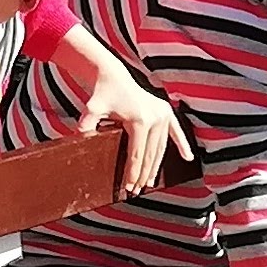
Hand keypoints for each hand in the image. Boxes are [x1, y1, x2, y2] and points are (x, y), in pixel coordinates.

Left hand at [79, 68, 183, 196]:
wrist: (113, 75)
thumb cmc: (101, 94)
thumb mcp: (91, 110)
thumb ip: (86, 124)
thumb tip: (78, 138)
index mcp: (140, 120)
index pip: (137, 155)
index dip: (133, 173)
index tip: (128, 188)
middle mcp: (155, 117)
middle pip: (150, 154)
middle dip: (143, 175)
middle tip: (136, 190)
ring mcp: (163, 114)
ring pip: (161, 147)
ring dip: (156, 167)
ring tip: (149, 183)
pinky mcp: (166, 111)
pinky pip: (176, 131)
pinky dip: (182, 144)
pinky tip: (188, 158)